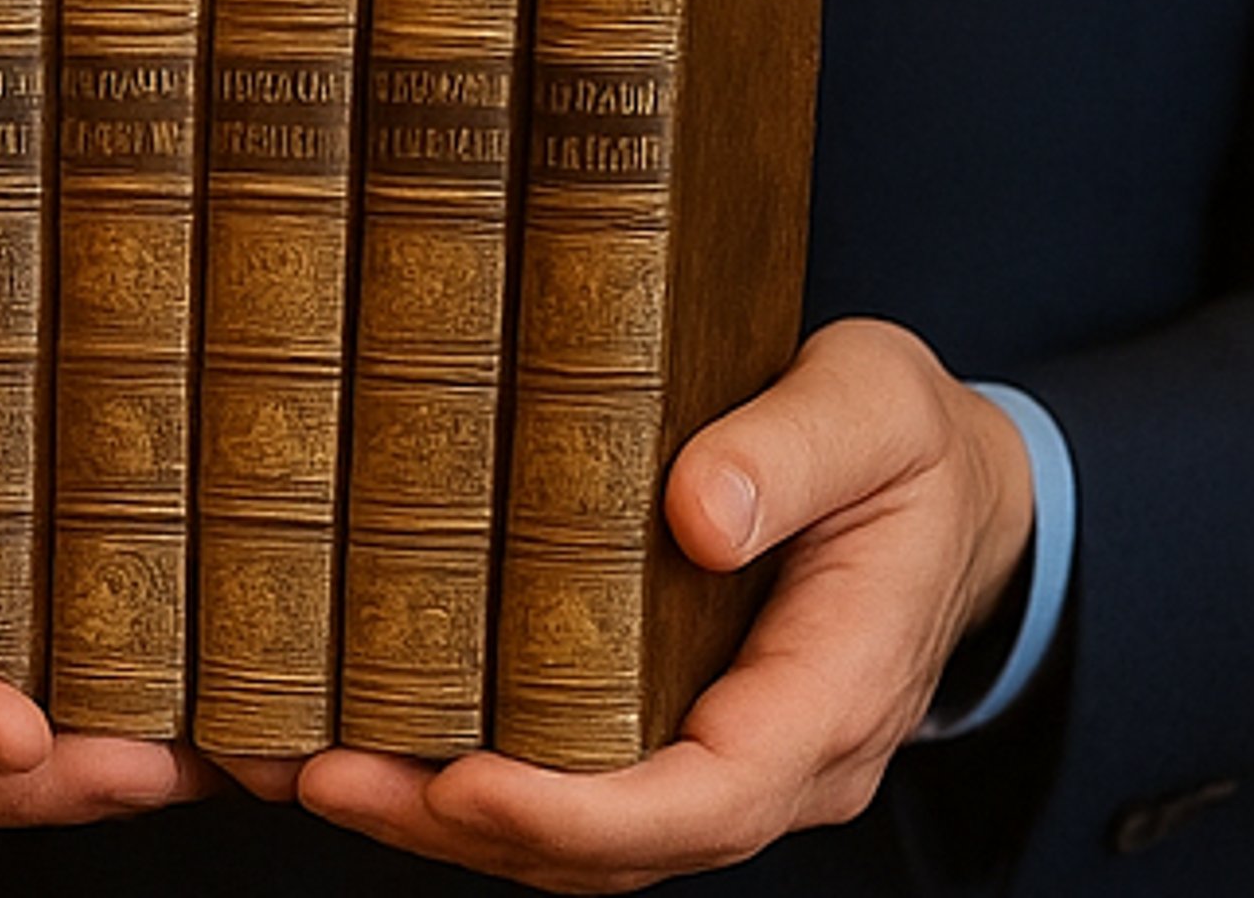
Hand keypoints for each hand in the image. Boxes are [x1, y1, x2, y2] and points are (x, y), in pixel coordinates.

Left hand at [296, 318, 1034, 892]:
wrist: (945, 489)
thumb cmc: (907, 444)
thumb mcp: (872, 407)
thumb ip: (791, 452)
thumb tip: (697, 516)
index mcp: (833, 696)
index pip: (708, 801)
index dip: (581, 816)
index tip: (465, 788)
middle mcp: (777, 761)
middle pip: (616, 847)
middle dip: (463, 828)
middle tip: (326, 774)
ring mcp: (723, 756)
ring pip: (581, 838)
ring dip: (442, 820)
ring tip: (308, 769)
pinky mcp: (674, 729)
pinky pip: (574, 784)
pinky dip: (468, 784)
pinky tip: (371, 741)